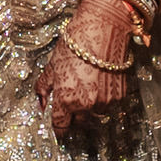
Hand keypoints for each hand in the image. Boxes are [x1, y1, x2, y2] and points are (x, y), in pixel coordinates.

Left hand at [34, 0, 139, 134]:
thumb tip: (40, 104)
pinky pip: (110, 105)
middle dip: (75, 117)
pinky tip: (100, 83)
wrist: (103, 30)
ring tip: (88, 89)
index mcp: (66, 99)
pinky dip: (104, 100)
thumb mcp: (51, 66)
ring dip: (91, 109)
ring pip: (96, 115)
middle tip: (72, 106)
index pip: (61, 126)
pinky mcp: (120, 96)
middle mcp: (86, 105)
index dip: (59, 129)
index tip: (60, 130)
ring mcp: (105, 101)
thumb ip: (44, 88)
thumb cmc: (75, 45)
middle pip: (79, 123)